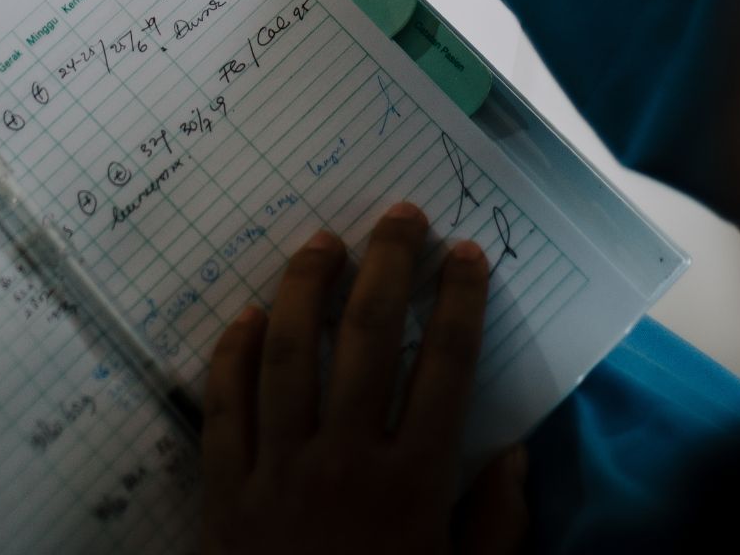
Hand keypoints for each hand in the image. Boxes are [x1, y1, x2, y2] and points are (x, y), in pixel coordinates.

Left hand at [201, 205, 527, 554]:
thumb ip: (494, 528)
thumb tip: (516, 457)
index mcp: (411, 487)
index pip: (443, 369)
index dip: (458, 304)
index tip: (467, 255)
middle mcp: (344, 465)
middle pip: (365, 340)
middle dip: (387, 268)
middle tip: (400, 216)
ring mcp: (278, 475)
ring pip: (288, 355)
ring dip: (306, 288)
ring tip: (321, 241)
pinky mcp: (225, 495)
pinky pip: (224, 409)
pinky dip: (232, 356)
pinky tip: (247, 316)